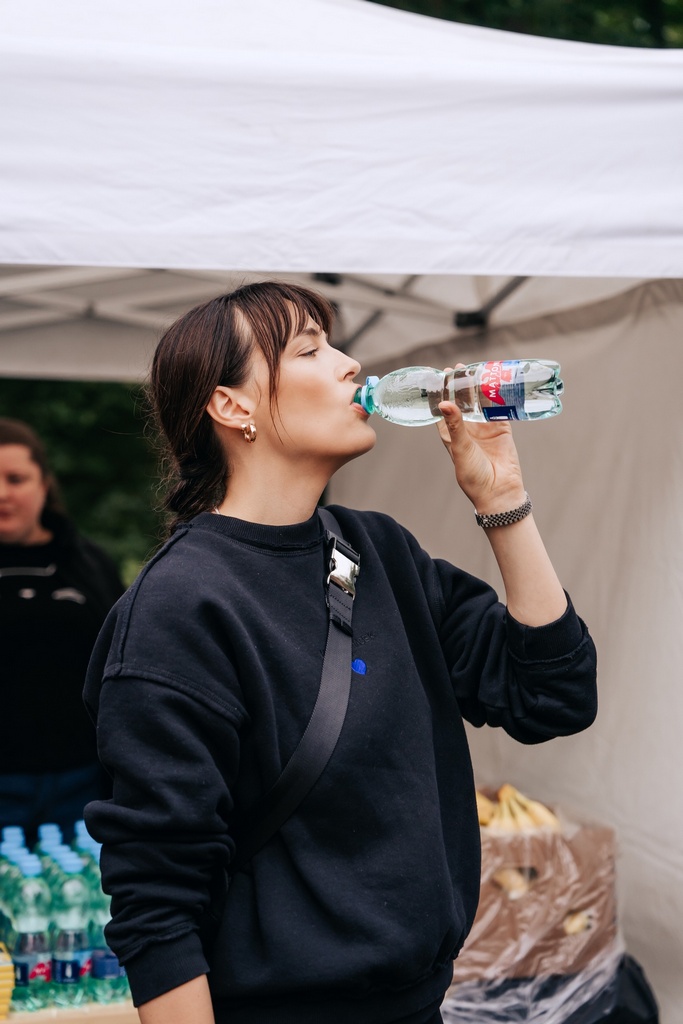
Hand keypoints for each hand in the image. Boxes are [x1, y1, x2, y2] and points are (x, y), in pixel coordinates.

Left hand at [436, 366, 525, 513]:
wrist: (499, 492)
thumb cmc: (473, 476)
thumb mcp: (460, 449)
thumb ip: (455, 425)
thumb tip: (444, 403)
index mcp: (451, 435)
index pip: (443, 410)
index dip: (441, 393)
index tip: (439, 376)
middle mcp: (467, 430)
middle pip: (462, 402)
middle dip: (460, 386)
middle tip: (458, 367)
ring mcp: (484, 429)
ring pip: (480, 403)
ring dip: (478, 388)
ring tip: (475, 370)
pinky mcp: (501, 430)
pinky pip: (499, 409)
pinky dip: (497, 397)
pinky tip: (495, 383)